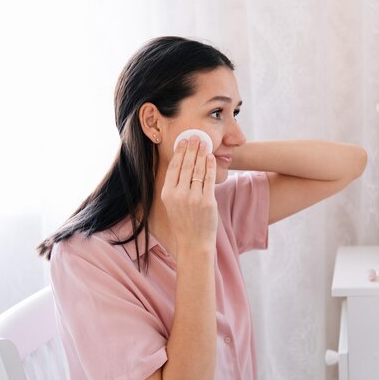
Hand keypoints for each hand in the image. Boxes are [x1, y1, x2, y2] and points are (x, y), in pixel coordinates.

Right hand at [162, 136, 217, 251]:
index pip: (173, 167)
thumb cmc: (184, 223)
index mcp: (167, 194)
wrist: (193, 243)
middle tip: (196, 136)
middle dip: (191, 148)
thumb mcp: (172, 204)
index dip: (179, 152)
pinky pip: (209, 179)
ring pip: (197, 169)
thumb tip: (179, 165)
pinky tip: (211, 158)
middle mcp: (178, 194)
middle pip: (186, 165)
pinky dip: (210, 166)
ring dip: (202, 154)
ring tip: (204, 143)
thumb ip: (174, 187)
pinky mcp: (207, 201)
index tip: (184, 141)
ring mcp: (193, 198)